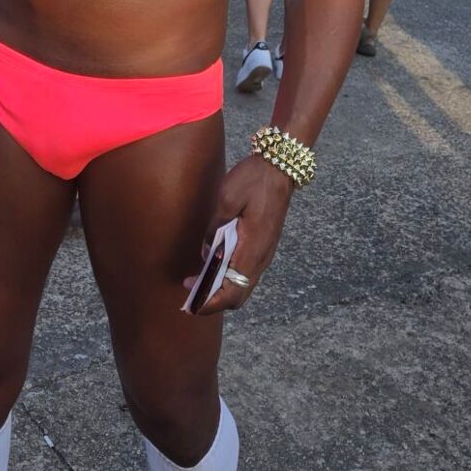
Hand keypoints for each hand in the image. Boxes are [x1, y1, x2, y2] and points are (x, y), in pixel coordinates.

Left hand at [184, 155, 292, 315]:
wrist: (281, 166)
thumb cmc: (253, 180)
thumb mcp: (227, 198)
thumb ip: (214, 228)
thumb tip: (207, 252)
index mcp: (252, 250)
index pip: (232, 292)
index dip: (211, 303)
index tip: (192, 304)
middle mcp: (261, 258)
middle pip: (238, 295)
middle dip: (213, 299)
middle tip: (190, 290)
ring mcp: (265, 253)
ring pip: (242, 285)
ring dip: (221, 288)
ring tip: (198, 279)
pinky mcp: (264, 245)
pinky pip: (246, 272)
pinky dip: (230, 276)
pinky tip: (215, 264)